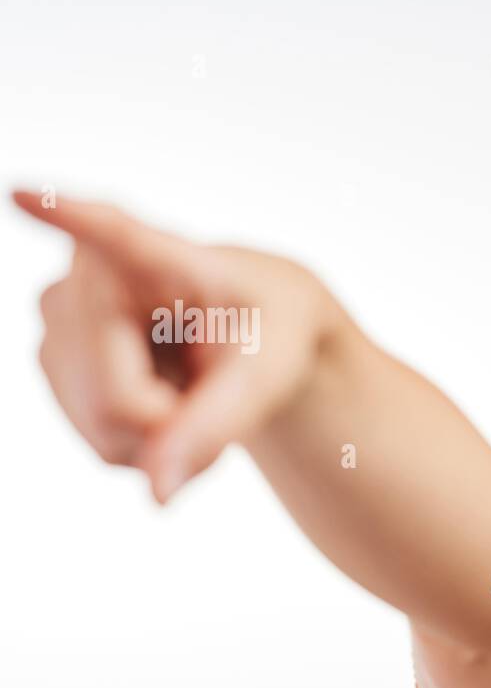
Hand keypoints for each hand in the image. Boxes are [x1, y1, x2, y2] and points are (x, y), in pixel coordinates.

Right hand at [13, 190, 343, 503]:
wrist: (257, 330)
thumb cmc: (269, 336)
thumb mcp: (263, 381)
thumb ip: (213, 429)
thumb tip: (157, 494)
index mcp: (158, 255)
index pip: (110, 238)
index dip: (66, 217)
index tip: (23, 192)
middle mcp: (87, 276)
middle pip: (114, 401)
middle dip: (173, 428)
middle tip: (216, 398)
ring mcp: (57, 319)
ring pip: (102, 429)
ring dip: (162, 439)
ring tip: (193, 389)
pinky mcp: (52, 357)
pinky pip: (99, 441)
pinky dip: (144, 443)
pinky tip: (165, 399)